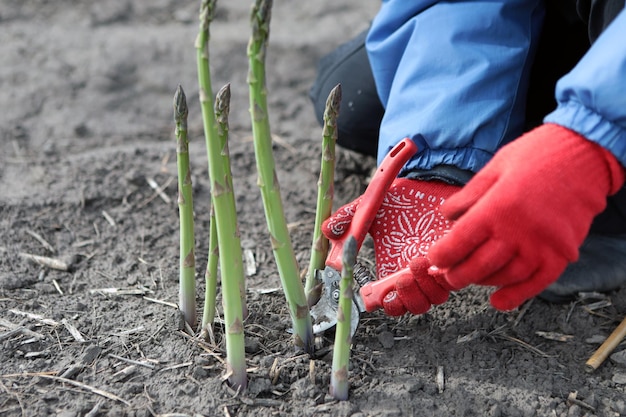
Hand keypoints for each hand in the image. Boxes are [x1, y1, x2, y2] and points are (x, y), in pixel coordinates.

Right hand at [322, 178, 460, 314]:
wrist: (429, 181)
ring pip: (433, 298)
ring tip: (415, 262)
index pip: (388, 302)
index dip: (382, 303)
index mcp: (391, 270)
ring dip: (423, 287)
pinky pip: (454, 281)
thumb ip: (348, 219)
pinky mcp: (456, 258)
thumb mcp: (369, 207)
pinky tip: (432, 258)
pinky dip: (443, 276)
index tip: (374, 295)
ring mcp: (436, 268)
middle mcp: (413, 274)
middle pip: (412, 306)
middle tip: (400, 279)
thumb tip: (327, 231)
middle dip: (406, 299)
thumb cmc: (400, 198)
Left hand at [429, 124, 624, 309]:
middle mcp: (517, 232)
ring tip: (470, 278)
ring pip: (503, 278)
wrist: (585, 154)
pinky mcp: (561, 254)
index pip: (458, 243)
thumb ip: (468, 196)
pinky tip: (499, 300)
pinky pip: (536, 284)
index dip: (440, 256)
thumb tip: (446, 215)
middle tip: (446, 274)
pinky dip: (516, 296)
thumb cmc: (536, 156)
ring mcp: (541, 246)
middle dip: (455, 275)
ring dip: (482, 283)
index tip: (433, 260)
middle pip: (477, 267)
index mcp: (496, 209)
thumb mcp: (494, 168)